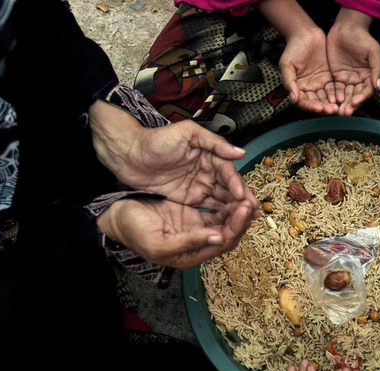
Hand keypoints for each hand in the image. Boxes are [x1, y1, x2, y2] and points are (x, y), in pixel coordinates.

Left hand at [90, 101, 258, 213]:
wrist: (128, 154)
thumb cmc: (156, 140)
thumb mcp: (187, 134)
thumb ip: (214, 143)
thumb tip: (240, 153)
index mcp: (210, 155)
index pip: (228, 172)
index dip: (236, 185)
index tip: (243, 197)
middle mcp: (208, 172)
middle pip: (229, 189)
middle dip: (241, 202)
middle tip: (251, 214)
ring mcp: (199, 187)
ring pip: (221, 201)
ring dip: (232, 211)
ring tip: (244, 223)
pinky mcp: (189, 199)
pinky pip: (207, 209)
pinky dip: (218, 217)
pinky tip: (227, 226)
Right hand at [96, 198, 252, 268]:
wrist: (116, 216)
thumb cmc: (133, 231)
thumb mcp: (159, 242)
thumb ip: (189, 242)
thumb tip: (218, 238)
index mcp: (191, 255)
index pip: (223, 243)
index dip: (237, 227)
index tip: (245, 208)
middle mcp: (198, 243)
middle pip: (229, 232)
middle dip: (242, 217)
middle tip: (251, 199)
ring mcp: (196, 227)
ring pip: (225, 219)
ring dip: (237, 208)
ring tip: (247, 193)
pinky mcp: (192, 213)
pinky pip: (216, 207)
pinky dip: (226, 200)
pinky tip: (233, 189)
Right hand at [280, 29, 337, 114]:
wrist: (305, 34)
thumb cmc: (293, 48)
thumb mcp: (287, 64)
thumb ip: (289, 81)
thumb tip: (293, 98)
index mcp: (297, 87)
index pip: (303, 102)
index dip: (310, 106)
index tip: (319, 108)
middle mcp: (308, 88)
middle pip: (316, 102)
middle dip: (323, 107)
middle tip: (331, 110)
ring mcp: (319, 83)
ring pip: (325, 97)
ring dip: (331, 103)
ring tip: (337, 107)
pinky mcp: (328, 77)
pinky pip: (333, 88)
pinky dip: (336, 94)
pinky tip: (341, 98)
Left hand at [327, 8, 379, 115]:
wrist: (345, 28)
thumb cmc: (362, 38)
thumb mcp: (373, 51)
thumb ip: (377, 68)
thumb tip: (378, 87)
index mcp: (370, 76)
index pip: (367, 91)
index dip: (362, 98)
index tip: (355, 102)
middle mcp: (359, 81)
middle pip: (355, 96)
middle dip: (350, 105)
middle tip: (344, 112)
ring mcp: (348, 80)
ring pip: (345, 95)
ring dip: (342, 104)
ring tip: (337, 111)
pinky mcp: (336, 77)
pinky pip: (335, 89)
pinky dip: (334, 96)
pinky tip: (331, 101)